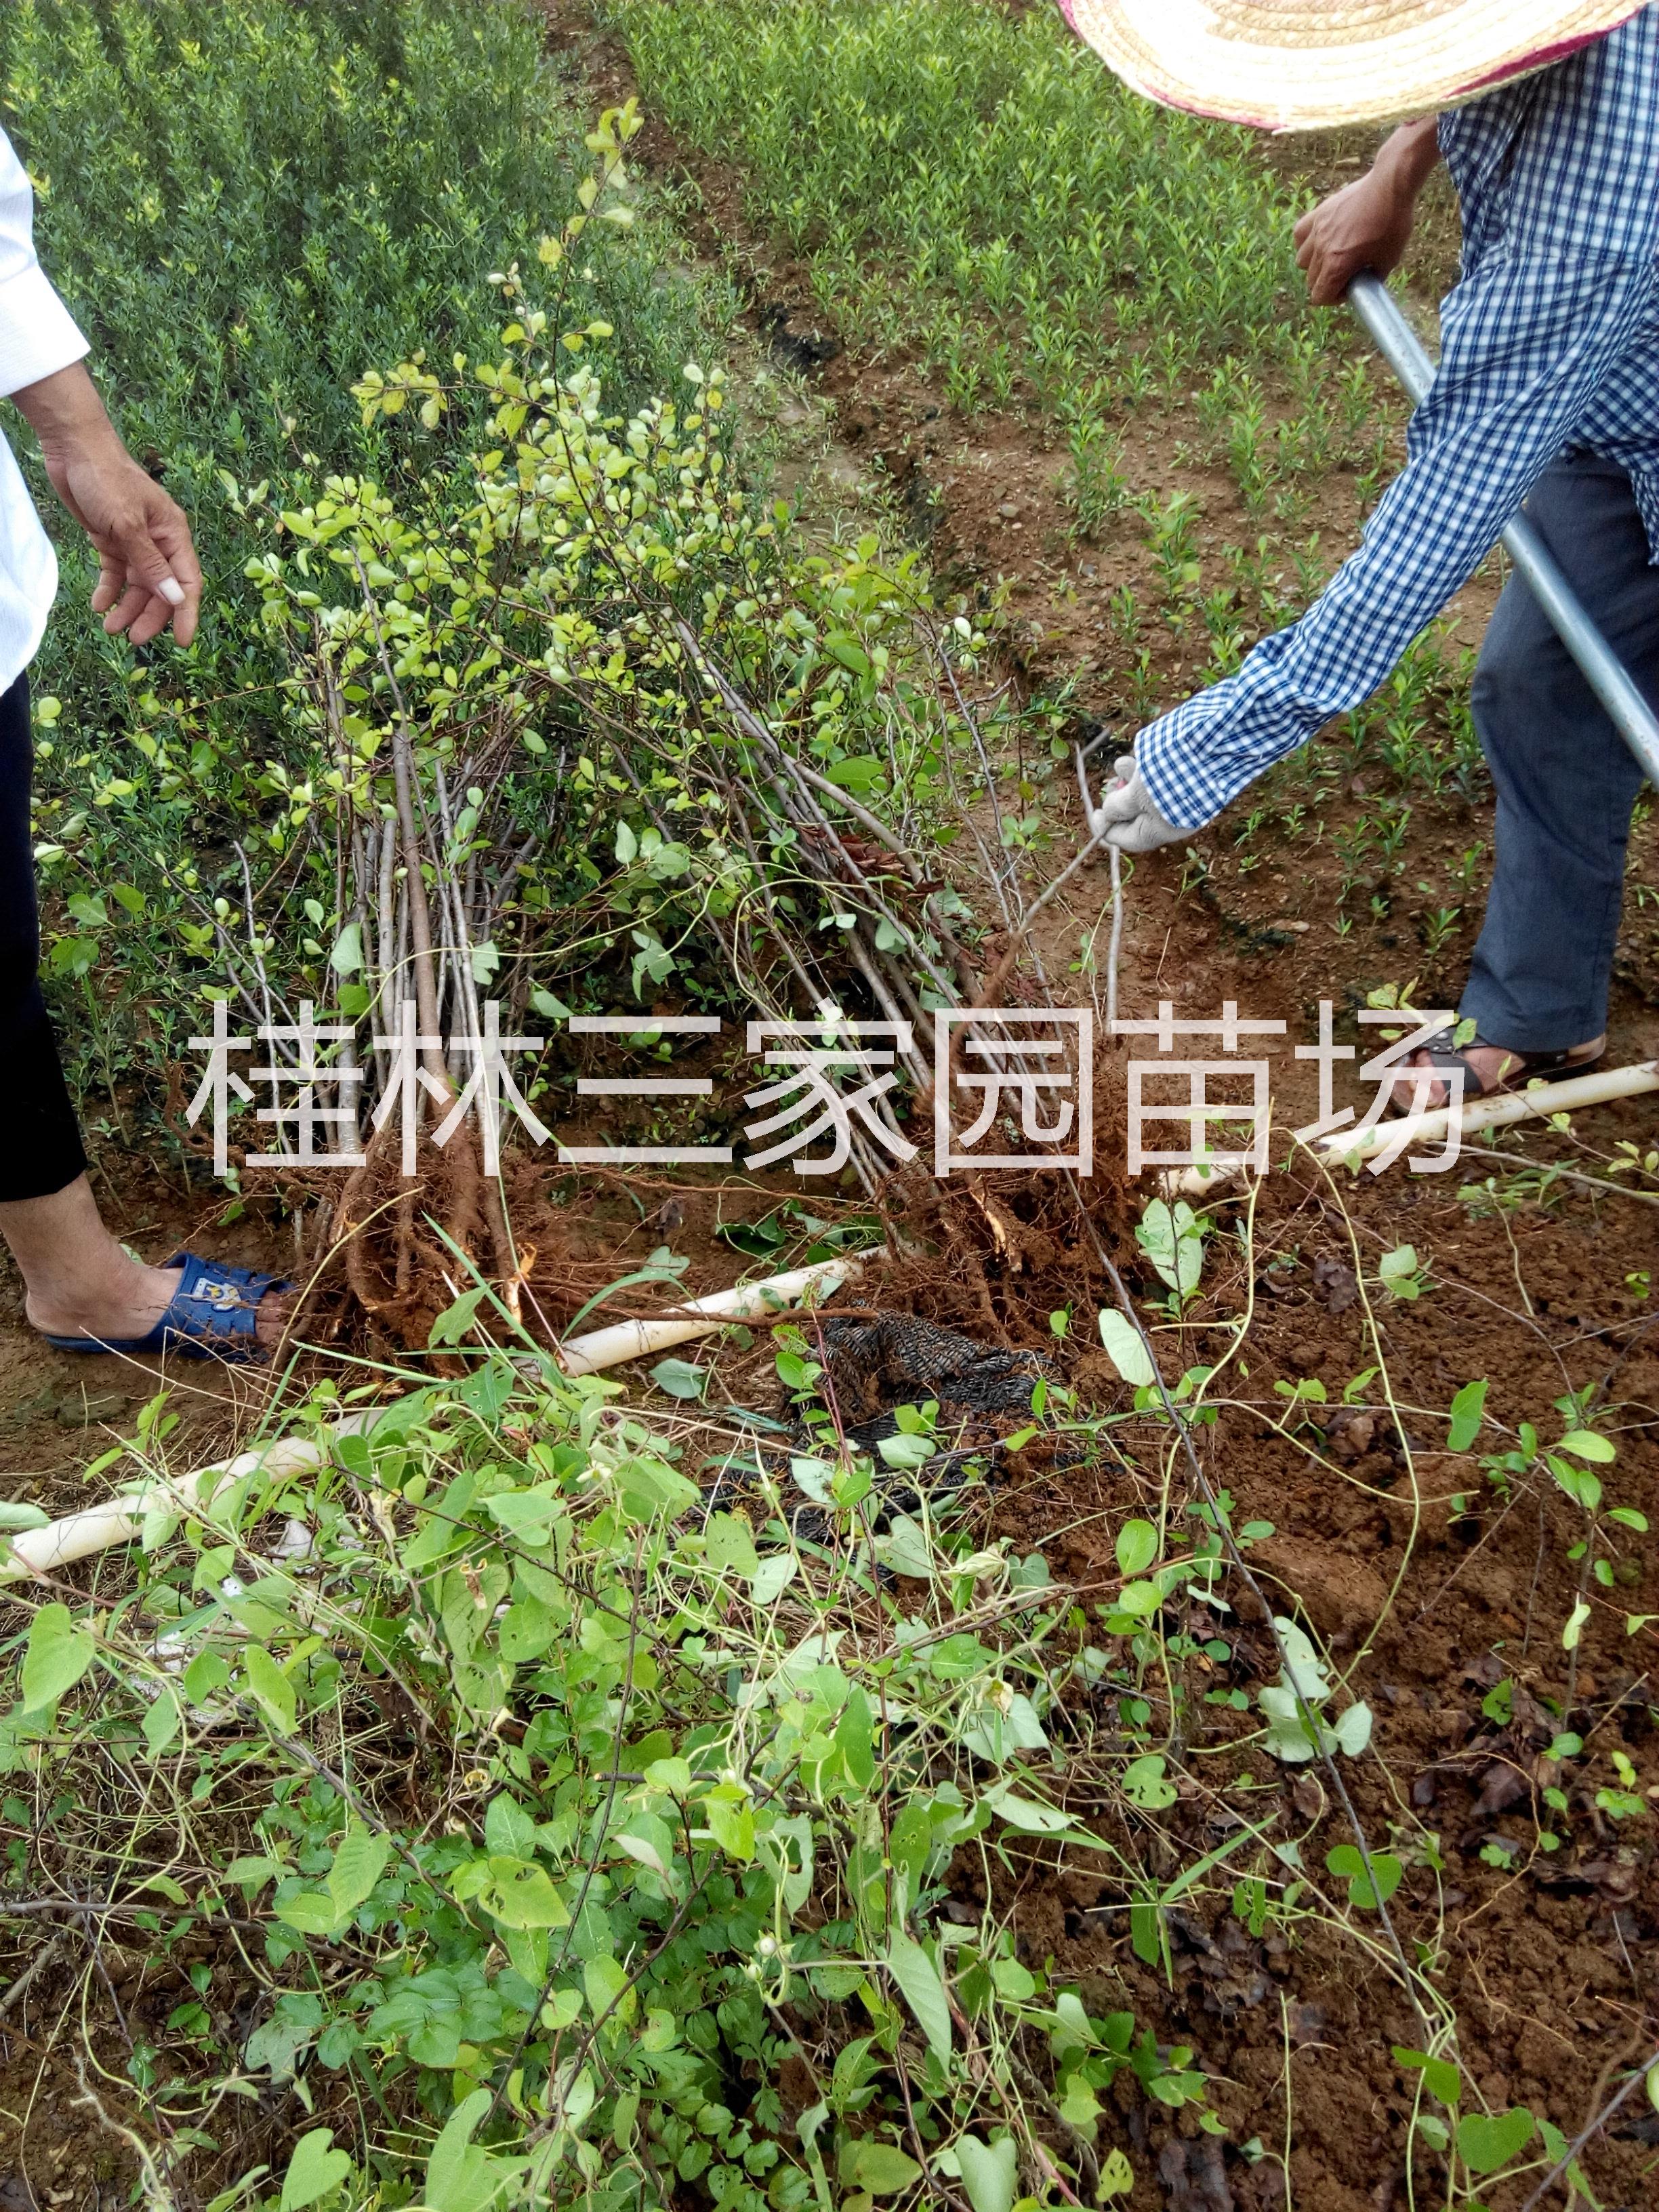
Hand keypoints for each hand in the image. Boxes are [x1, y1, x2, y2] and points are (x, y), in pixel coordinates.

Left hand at [12, 362, 200, 647]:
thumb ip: (151, 564)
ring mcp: (134, 541)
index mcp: (173, 534)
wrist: (73, 450)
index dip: (186, 612)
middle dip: (149, 615)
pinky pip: (114, 573)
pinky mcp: (111, 539)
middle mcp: (158, 541)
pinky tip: (98, 605)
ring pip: (136, 585)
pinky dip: (108, 590)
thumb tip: (176, 599)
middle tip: (134, 639)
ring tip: (109, 628)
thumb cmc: (107, 480)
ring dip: (126, 608)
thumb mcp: (129, 525)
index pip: (187, 581)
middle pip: (161, 589)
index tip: (181, 642)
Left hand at [1089, 756, 1185, 854]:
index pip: (1128, 839)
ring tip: (1123, 764)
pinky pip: (1163, 779)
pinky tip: (1142, 755)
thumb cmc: (1174, 775)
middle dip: (1120, 799)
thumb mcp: (1139, 793)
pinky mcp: (1190, 777)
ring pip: (1149, 794)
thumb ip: (1120, 805)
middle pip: (1138, 815)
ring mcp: (1184, 797)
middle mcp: (1174, 818)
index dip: (1108, 829)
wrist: (1217, 747)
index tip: (1095, 813)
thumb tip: (1108, 812)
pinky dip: (1149, 770)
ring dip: (1131, 780)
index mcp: (1162, 831)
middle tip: (1111, 783)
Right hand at [1292, 116, 1439, 306]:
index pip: (1319, 296)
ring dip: (1314, 265)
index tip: (1348, 290)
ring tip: (1331, 257)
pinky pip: (1299, 235)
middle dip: (1326, 283)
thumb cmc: (1393, 222)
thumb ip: (1372, 278)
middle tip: (1344, 274)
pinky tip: (1320, 241)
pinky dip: (1306, 242)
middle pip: (1310, 280)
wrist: (1390, 185)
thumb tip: (1365, 286)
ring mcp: (1317, 230)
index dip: (1333, 298)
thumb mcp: (1389, 259)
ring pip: (1301, 260)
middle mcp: (1322, 249)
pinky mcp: (1318, 213)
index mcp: (1337, 265)